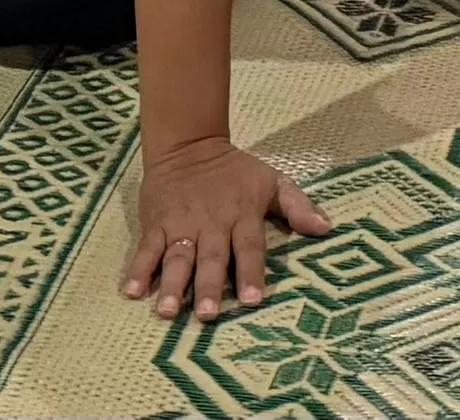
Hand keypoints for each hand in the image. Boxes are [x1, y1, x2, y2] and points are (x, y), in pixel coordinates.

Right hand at [121, 138, 328, 319]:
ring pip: (177, 257)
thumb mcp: (272, 180)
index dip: (251, 273)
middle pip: (211, 258)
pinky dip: (139, 269)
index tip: (253, 300)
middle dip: (208, 287)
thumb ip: (298, 206)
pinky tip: (133, 291)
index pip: (249, 247)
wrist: (188, 144)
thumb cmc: (235, 171)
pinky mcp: (156, 223)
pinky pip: (146, 249)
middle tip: (208, 314)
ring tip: (168, 311)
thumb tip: (326, 228)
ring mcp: (181, 224)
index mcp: (242, 214)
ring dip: (172, 285)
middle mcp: (211, 223)